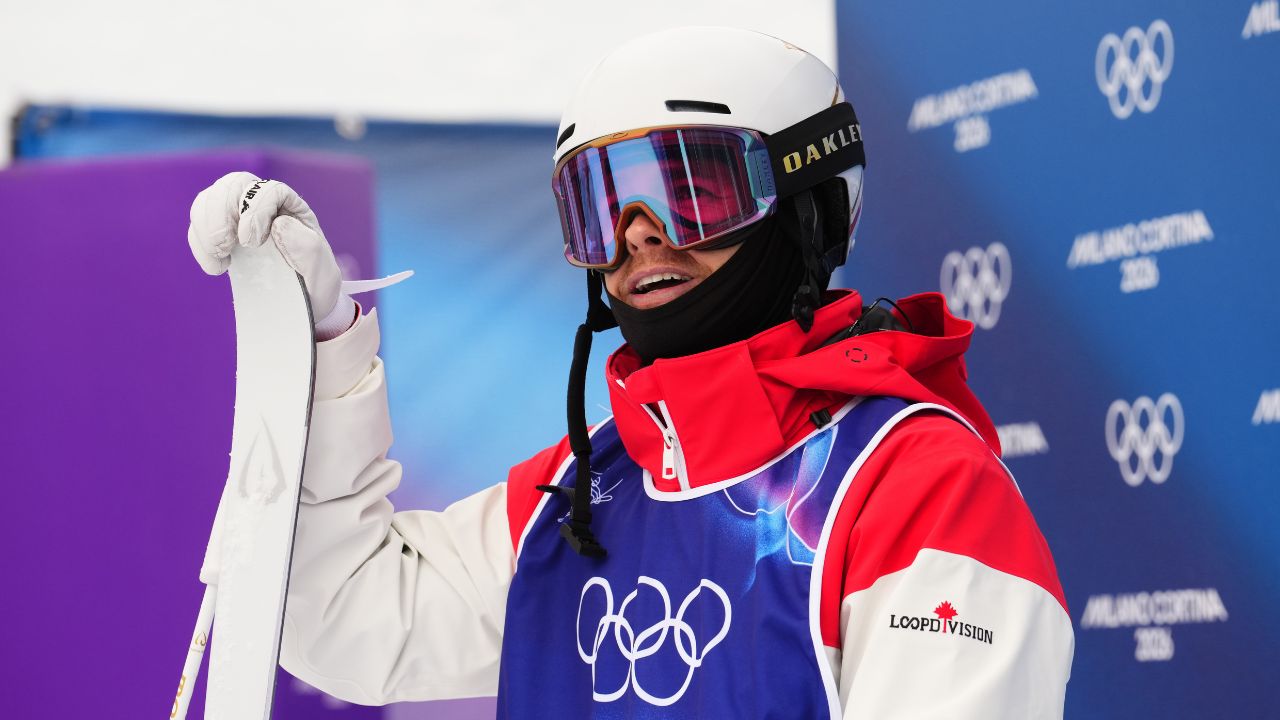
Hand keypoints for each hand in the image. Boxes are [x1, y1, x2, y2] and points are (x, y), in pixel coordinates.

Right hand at [187, 172, 342, 321]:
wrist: (301, 301)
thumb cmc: (314, 280)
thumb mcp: (322, 270)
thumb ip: (307, 247)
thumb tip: (279, 223)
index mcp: (291, 206)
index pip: (268, 190)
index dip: (254, 210)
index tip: (250, 243)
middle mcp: (263, 203)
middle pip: (232, 185)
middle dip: (220, 214)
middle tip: (224, 247)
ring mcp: (238, 214)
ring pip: (209, 200)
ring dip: (205, 227)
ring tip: (218, 257)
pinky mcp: (220, 230)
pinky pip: (198, 224)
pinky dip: (198, 242)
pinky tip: (215, 266)